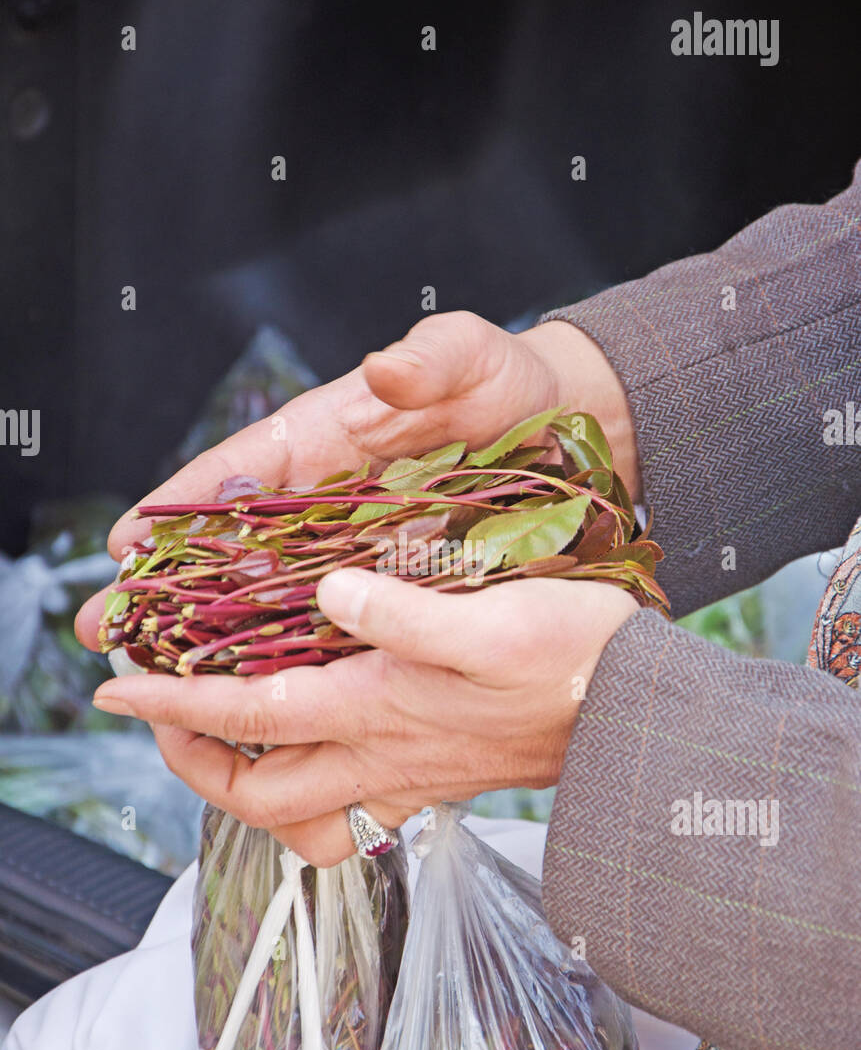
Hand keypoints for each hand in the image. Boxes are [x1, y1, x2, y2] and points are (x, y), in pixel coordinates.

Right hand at [75, 311, 638, 647]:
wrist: (570, 430)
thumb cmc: (504, 382)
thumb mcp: (470, 354)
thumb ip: (431, 358)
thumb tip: (390, 368)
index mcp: (325, 435)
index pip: (236, 469)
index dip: (178, 505)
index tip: (126, 541)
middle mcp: (325, 496)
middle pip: (231, 543)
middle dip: (168, 586)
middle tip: (109, 629)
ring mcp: (355, 543)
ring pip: (270, 592)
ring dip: (216, 633)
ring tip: (160, 677)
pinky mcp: (392, 580)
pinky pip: (334, 621)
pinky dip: (294, 652)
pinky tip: (262, 694)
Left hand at [90, 571, 637, 864]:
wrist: (636, 723)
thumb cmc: (574, 662)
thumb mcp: (492, 619)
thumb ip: (404, 612)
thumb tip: (328, 592)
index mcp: (379, 708)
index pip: (249, 715)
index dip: (173, 705)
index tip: (116, 690)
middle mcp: (381, 755)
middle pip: (257, 794)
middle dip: (192, 763)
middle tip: (164, 718)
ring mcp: (407, 778)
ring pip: (299, 818)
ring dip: (246, 788)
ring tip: (225, 744)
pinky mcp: (435, 782)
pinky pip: (353, 816)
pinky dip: (312, 796)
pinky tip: (317, 752)